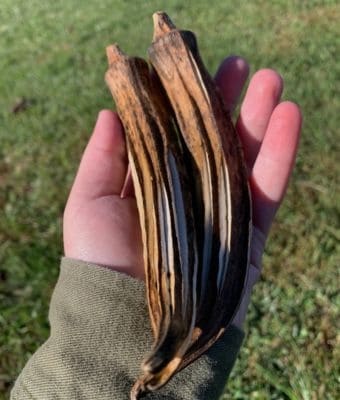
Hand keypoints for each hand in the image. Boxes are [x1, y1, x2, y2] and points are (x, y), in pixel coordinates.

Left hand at [63, 57, 301, 324]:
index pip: (176, 135)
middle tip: (242, 65)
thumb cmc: (98, 263)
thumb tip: (111, 111)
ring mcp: (220, 216)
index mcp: (155, 184)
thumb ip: (102, 158)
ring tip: (273, 82)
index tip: (196, 68)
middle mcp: (189, 196)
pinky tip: (289, 117)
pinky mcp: (246, 240)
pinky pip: (268, 193)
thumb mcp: (87, 203)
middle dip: (228, 104)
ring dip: (260, 121)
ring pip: (245, 161)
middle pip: (213, 143)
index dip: (186, 102)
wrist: (125, 324)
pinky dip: (280, 156)